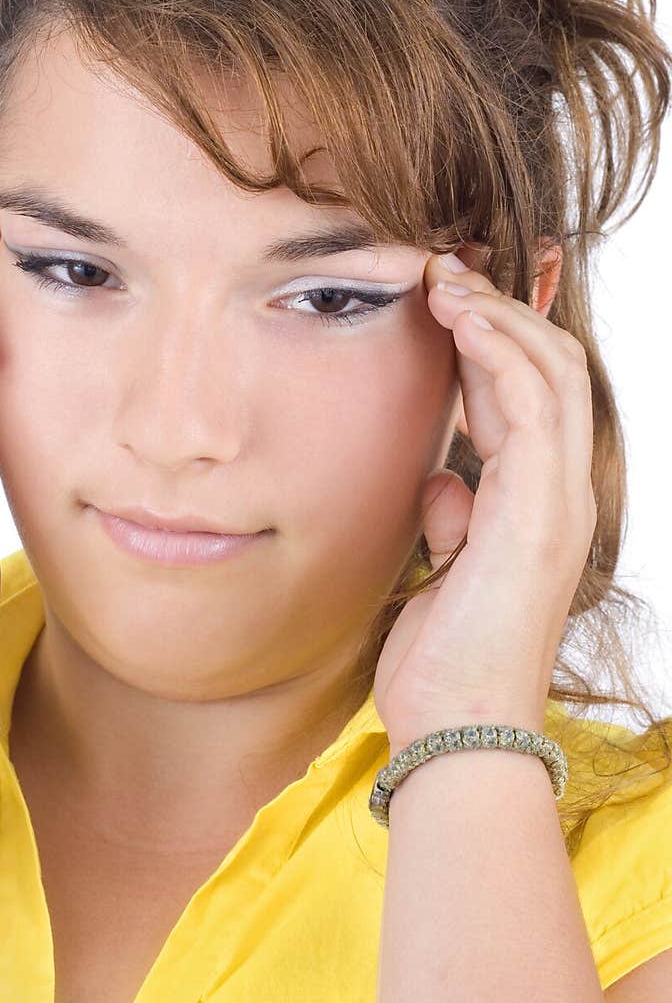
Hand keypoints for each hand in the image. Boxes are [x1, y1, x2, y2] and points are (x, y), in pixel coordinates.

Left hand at [372, 250, 596, 755]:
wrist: (458, 731)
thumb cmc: (445, 663)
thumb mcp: (443, 574)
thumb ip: (453, 520)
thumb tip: (441, 482)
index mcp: (540, 507)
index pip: (535, 399)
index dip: (498, 342)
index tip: (446, 303)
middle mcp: (562, 496)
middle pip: (553, 370)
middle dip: (502, 312)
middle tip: (445, 272)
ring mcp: (559, 502)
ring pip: (552, 374)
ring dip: (498, 317)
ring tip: (446, 280)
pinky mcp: (540, 512)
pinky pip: (529, 406)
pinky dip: (498, 352)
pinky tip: (459, 320)